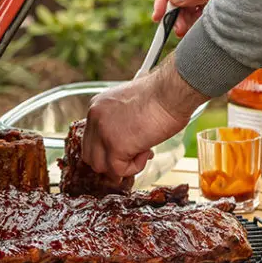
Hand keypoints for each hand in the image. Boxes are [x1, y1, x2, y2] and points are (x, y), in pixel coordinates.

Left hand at [82, 57, 209, 178]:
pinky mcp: (115, 146)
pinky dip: (135, 167)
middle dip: (111, 161)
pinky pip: (119, 171)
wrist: (171, 91)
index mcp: (97, 107)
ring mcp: (103, 133)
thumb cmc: (162, 94)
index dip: (108, 149)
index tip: (126, 149)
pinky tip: (147, 151)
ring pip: (101, 167)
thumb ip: (122, 122)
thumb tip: (129, 142)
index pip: (91, 139)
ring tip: (143, 152)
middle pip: (90, 155)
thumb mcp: (132, 104)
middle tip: (133, 156)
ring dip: (122, 166)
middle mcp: (94, 118)